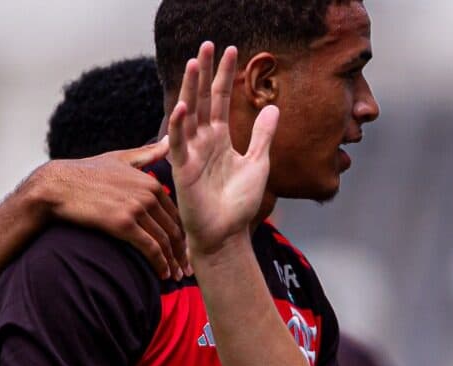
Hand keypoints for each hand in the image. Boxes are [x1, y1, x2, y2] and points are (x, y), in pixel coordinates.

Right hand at [28, 138, 188, 280]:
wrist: (55, 186)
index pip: (176, 215)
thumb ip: (147, 154)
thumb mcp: (119, 158)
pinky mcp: (123, 223)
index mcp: (151, 183)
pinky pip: (151, 248)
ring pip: (165, 241)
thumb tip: (169, 141)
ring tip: (176, 277)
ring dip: (173, 263)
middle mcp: (148, 194)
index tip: (187, 251)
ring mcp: (136, 208)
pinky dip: (160, 264)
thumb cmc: (85, 172)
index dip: (184, 235)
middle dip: (182, 253)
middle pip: (174, 230)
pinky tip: (163, 275)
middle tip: (187, 270)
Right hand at [168, 41, 278, 257]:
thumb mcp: (258, 163)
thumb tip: (273, 108)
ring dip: (190, 89)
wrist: (228, 233)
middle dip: (205, 72)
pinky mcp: (183, 169)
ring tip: (194, 63)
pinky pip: (178, 144)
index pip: (219, 99)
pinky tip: (182, 106)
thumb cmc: (239, 203)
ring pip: (188, 115)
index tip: (230, 50)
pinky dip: (179, 126)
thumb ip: (262, 135)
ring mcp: (191, 153)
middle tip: (207, 45)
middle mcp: (203, 141)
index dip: (224, 75)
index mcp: (219, 139)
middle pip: (202, 99)